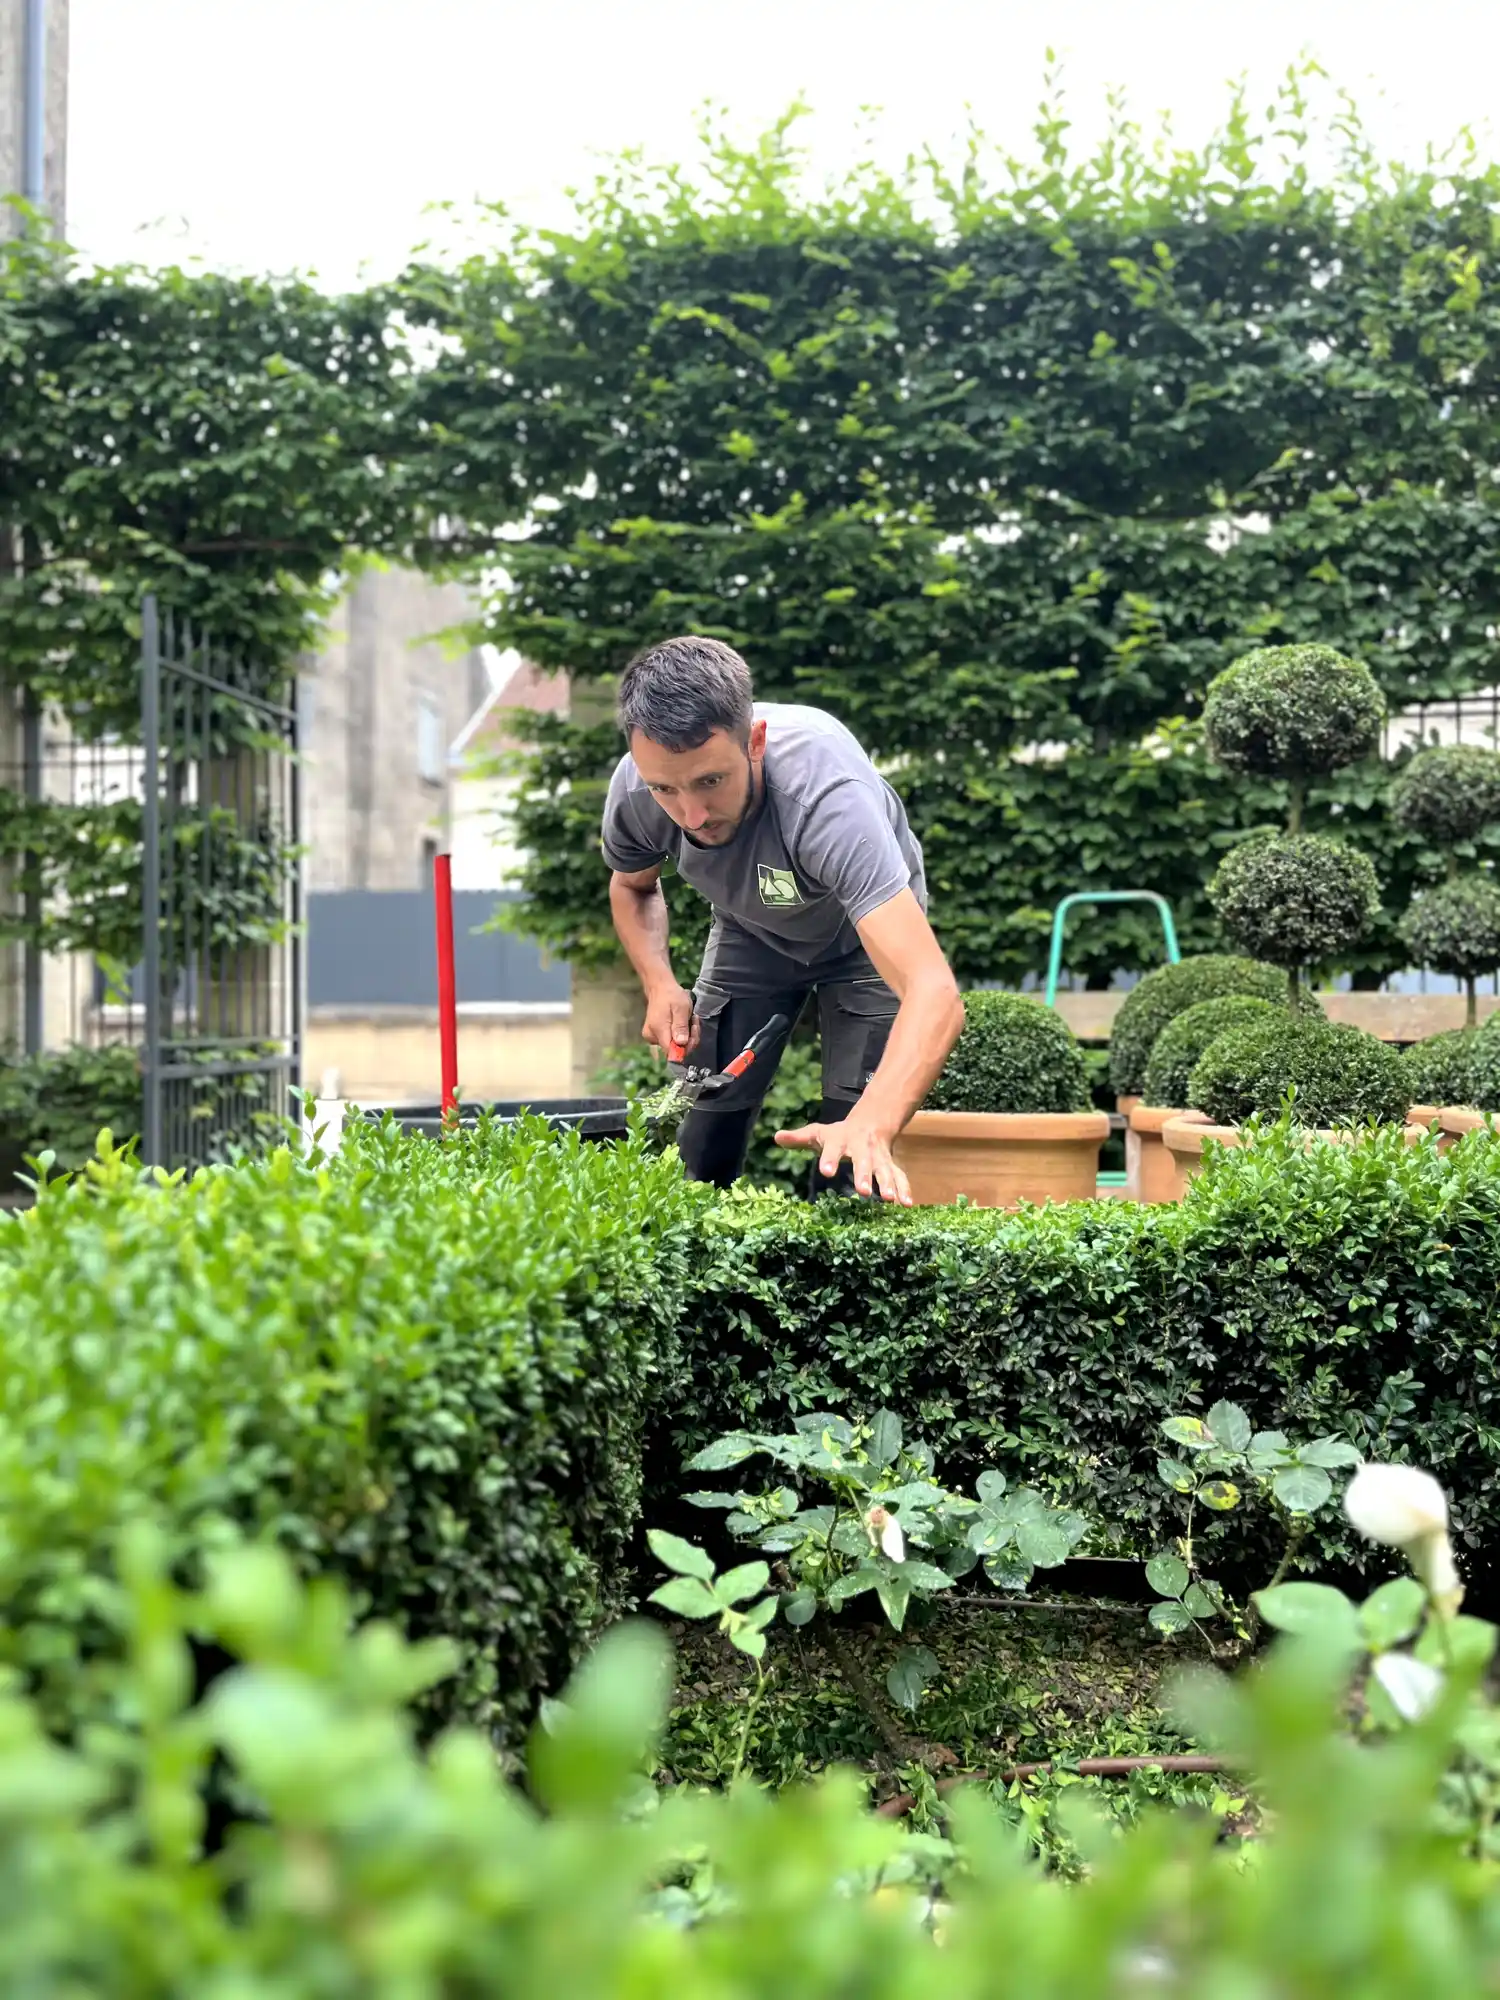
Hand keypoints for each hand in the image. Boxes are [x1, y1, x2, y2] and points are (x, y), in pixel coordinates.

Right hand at [642, 981, 698, 1057]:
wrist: (660, 988)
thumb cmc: (671, 996)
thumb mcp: (680, 1008)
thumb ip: (680, 1026)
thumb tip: (681, 1043)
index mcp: (658, 1031)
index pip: (672, 1052)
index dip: (685, 1048)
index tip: (693, 1031)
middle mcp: (653, 1038)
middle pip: (674, 1049)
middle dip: (689, 1038)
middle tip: (694, 1021)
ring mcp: (653, 1037)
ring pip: (675, 1044)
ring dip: (687, 1034)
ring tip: (691, 1018)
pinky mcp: (655, 1035)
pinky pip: (671, 1039)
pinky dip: (681, 1032)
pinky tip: (684, 1021)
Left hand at [774, 1109, 912, 1205]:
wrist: (871, 1123)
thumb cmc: (838, 1135)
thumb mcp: (818, 1133)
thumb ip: (798, 1138)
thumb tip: (776, 1137)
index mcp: (841, 1139)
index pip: (833, 1148)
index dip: (829, 1159)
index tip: (825, 1172)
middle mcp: (862, 1148)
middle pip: (863, 1161)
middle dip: (864, 1175)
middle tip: (863, 1191)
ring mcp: (879, 1157)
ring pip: (884, 1170)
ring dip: (887, 1184)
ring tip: (889, 1199)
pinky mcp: (890, 1166)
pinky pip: (900, 1176)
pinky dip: (905, 1189)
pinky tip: (907, 1205)